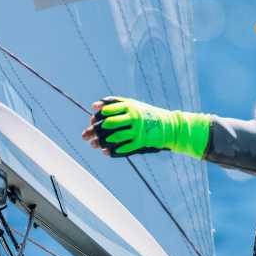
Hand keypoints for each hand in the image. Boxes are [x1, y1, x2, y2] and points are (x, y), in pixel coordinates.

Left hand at [81, 96, 209, 158]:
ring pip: (115, 137)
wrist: (170, 126)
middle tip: (85, 136)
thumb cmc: (148, 114)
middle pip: (109, 124)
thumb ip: (115, 104)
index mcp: (131, 106)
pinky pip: (124, 148)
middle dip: (95, 131)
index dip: (97, 117)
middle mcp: (134, 117)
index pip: (108, 111)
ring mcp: (139, 130)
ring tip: (93, 145)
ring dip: (101, 142)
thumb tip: (94, 106)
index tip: (91, 121)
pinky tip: (105, 152)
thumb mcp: (134, 104)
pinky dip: (113, 151)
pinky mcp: (142, 141)